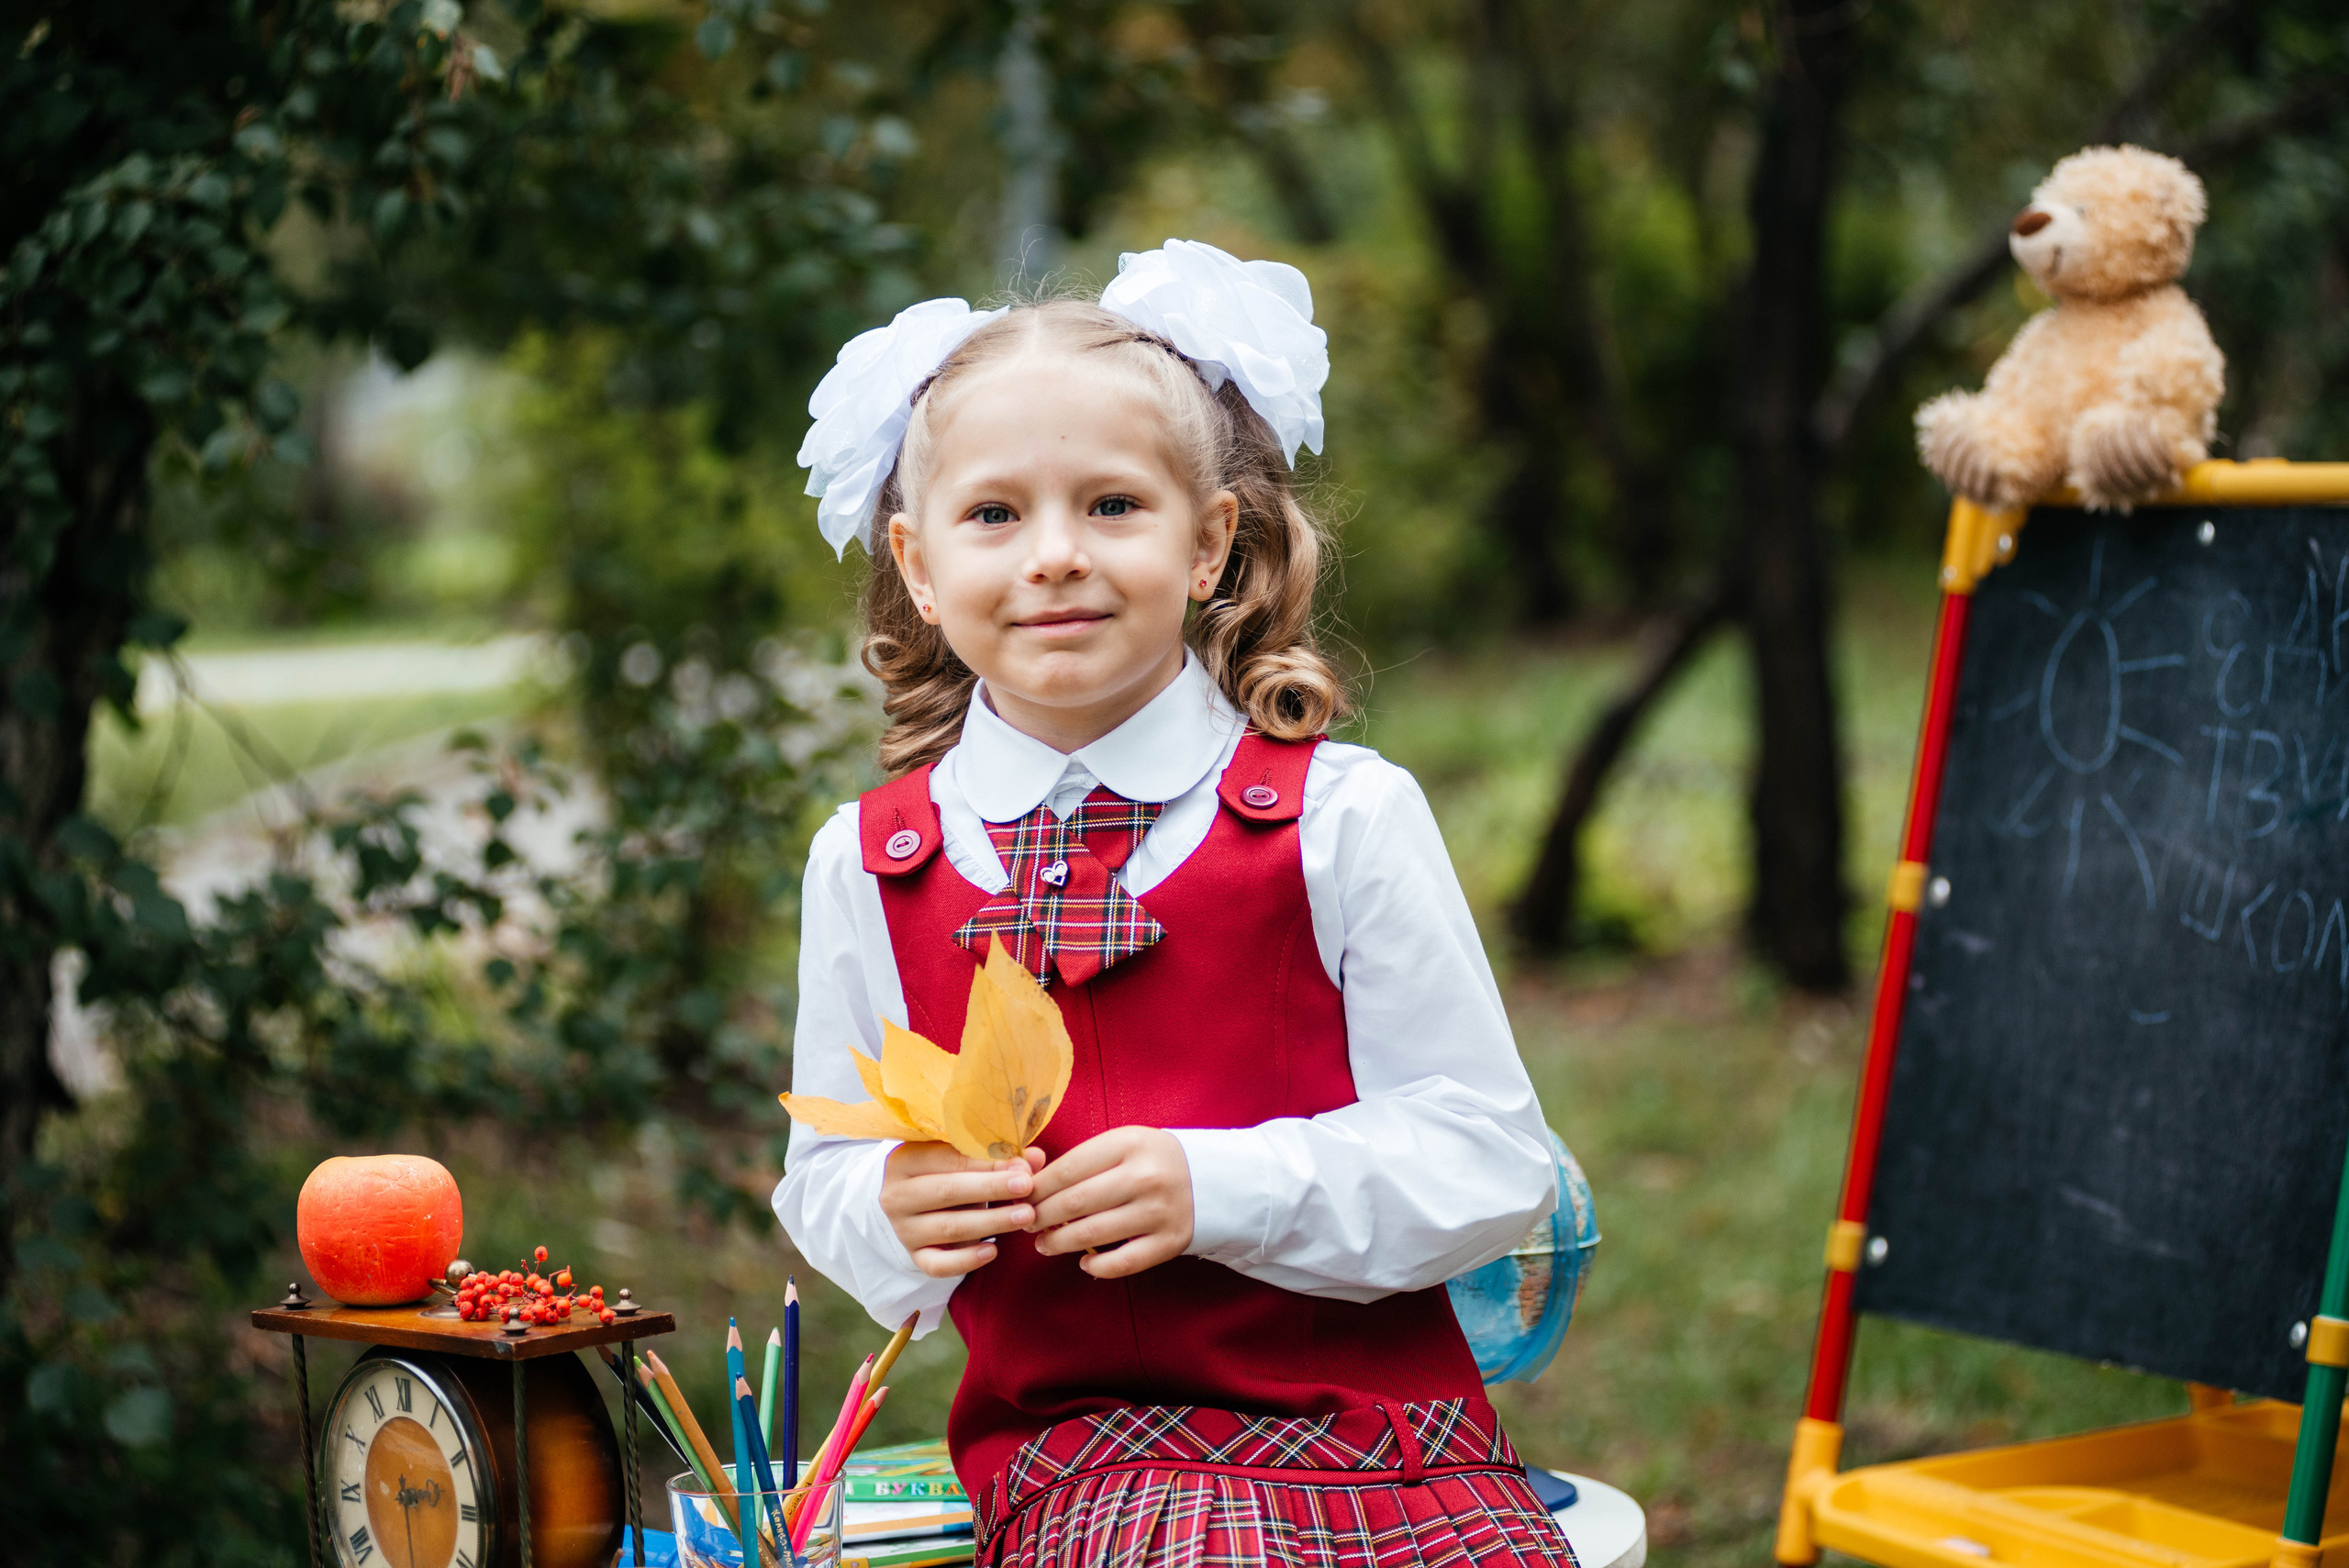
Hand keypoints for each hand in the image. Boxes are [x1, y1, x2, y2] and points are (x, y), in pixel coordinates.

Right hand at [881, 1142, 1045, 1278]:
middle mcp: (897, 1195)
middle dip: (991, 1189)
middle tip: (1027, 1188)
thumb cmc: (944, 1173)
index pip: (948, 1159)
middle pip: (947, 1191)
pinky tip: (993, 1251)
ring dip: (991, 1222)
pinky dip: (966, 1261)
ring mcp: (904, 1230)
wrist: (912, 1204)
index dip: (987, 1163)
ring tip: (1025, 1216)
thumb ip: (997, 1156)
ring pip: (949, 1228)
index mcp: (904, 1160)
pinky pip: (938, 1265)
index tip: (1022, 1166)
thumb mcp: (962, 1158)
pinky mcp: (914, 1256)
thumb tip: (1035, 1158)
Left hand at [1025, 1126, 1193, 1279]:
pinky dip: (1095, 1267)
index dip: (1036, 1189)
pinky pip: (1121, 1263)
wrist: (1210, 1177)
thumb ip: (1080, 1160)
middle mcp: (1145, 1176)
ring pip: (1092, 1234)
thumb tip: (1029, 1184)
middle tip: (1028, 1223)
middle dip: (1041, 1216)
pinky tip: (1084, 1261)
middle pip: (1074, 1202)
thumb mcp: (1121, 1143)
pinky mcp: (1170, 1242)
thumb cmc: (1149, 1160)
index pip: (1067, 1169)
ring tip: (1045, 1243)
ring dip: (1059, 1242)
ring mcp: (1159, 1211)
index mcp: (1129, 1143)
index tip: (1021, 1198)